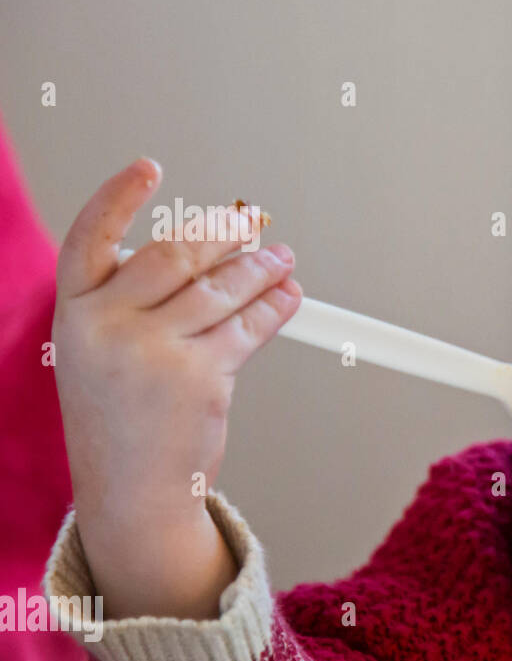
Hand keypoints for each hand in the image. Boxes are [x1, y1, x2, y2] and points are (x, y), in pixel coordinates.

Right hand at [51, 158, 301, 618]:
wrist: (129, 492)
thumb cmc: (121, 420)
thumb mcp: (101, 353)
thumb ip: (137, 303)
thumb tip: (214, 254)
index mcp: (74, 314)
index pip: (90, 238)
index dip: (119, 197)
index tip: (149, 168)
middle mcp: (106, 328)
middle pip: (174, 256)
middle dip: (222, 233)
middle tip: (252, 222)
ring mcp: (153, 353)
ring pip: (220, 289)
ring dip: (260, 268)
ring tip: (281, 259)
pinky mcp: (200, 378)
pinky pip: (248, 327)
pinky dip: (275, 306)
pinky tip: (288, 295)